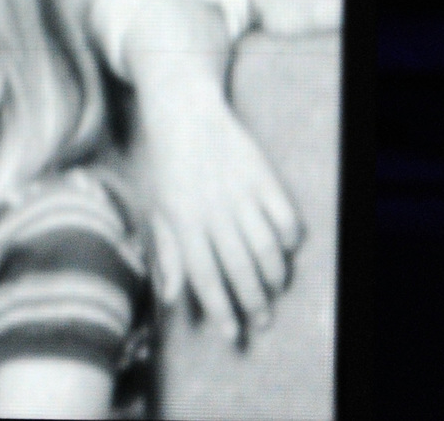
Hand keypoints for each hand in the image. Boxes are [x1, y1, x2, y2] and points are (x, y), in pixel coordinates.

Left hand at [142, 86, 304, 344]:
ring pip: (266, 249)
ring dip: (274, 277)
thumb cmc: (164, 162)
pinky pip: (285, 218)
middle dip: (253, 302)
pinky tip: (284, 250)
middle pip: (239, 268)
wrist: (183, 108)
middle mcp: (212, 209)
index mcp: (181, 217)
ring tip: (274, 291)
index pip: (203, 274)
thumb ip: (166, 250)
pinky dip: (289, 239)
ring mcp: (240, 192)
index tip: (232, 333)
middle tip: (262, 322)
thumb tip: (169, 296)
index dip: (219, 308)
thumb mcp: (154, 203)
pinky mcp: (262, 176)